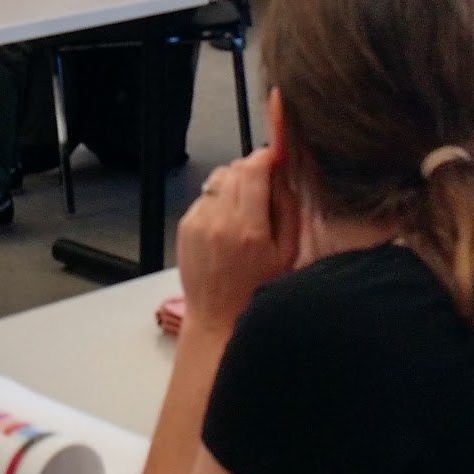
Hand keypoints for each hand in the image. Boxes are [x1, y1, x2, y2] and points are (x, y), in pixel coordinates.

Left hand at [175, 149, 300, 333]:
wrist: (218, 317)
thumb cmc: (257, 290)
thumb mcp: (288, 253)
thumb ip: (288, 209)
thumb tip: (283, 175)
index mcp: (249, 229)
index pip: (254, 169)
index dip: (266, 157)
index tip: (274, 158)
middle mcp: (220, 222)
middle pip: (235, 168)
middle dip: (252, 170)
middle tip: (264, 187)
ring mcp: (198, 223)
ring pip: (217, 179)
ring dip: (233, 184)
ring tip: (244, 209)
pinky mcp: (185, 227)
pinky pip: (204, 197)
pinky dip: (218, 201)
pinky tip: (227, 224)